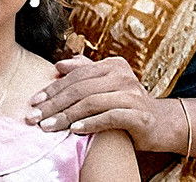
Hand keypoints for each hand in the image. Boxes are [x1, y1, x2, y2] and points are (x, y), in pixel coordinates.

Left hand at [26, 55, 183, 152]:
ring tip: (48, 126)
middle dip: (53, 104)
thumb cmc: (128, 104)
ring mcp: (133, 95)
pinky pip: (110, 117)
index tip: (33, 102)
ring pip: (91, 103)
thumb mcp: (106, 86)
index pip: (76, 76)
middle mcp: (123, 76)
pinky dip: (90, 123)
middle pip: (80, 89)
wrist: (161, 123)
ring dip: (66, 116)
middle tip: (34, 117)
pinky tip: (74, 131)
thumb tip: (59, 64)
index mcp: (113, 65)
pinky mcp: (139, 115)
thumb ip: (85, 73)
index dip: (52, 89)